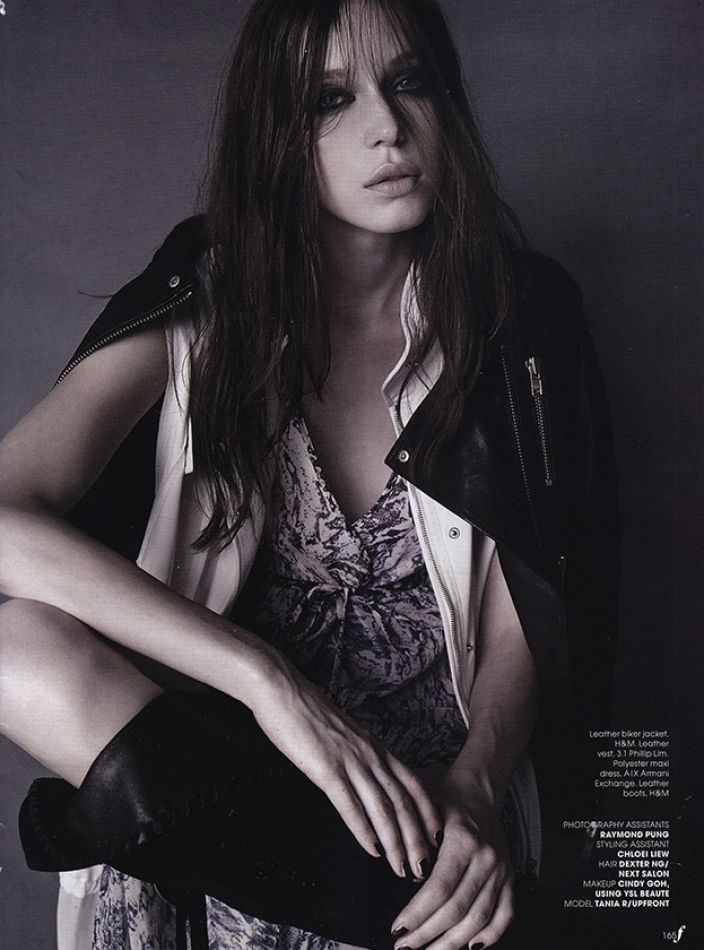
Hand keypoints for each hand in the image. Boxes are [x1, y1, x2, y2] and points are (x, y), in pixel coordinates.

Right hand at [247, 652, 441, 879]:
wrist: (282, 691)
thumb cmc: (307, 712)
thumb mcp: (344, 735)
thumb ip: (358, 755)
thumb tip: (366, 778)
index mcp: (375, 746)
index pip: (413, 784)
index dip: (427, 813)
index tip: (436, 839)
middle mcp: (370, 754)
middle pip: (403, 802)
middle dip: (417, 838)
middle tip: (424, 868)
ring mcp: (350, 761)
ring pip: (382, 808)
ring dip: (395, 842)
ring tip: (402, 868)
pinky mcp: (326, 769)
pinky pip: (350, 805)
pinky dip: (363, 831)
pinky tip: (371, 850)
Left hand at [390, 783, 513, 949]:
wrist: (479, 791)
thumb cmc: (446, 799)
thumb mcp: (424, 810)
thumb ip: (415, 841)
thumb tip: (406, 876)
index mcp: (463, 841)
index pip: (439, 888)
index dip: (417, 913)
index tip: (397, 928)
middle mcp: (486, 858)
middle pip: (456, 909)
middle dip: (427, 934)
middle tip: (404, 948)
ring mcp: (501, 871)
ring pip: (479, 919)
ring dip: (452, 943)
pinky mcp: (510, 878)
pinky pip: (505, 915)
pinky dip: (490, 936)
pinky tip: (470, 947)